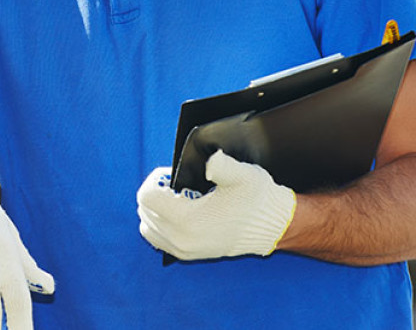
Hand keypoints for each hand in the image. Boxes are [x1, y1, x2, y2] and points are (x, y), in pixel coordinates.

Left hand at [137, 150, 295, 259]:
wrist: (273, 227)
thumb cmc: (256, 200)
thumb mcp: (241, 175)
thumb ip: (222, 165)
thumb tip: (210, 162)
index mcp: (187, 220)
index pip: (147, 197)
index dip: (156, 180)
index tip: (172, 173)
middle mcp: (180, 239)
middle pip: (144, 211)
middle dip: (155, 193)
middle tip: (176, 184)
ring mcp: (182, 250)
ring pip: (147, 227)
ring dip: (155, 209)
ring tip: (177, 198)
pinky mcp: (187, 255)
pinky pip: (158, 239)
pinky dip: (160, 224)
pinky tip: (179, 212)